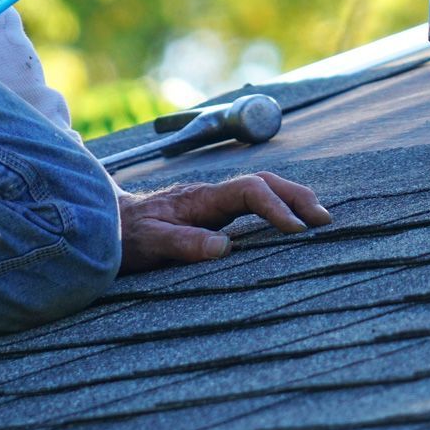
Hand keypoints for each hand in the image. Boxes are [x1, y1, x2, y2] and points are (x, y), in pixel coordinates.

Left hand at [115, 172, 330, 273]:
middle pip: (264, 182)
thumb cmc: (125, 236)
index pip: (249, 191)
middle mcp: (211, 195)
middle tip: (324, 220)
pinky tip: (292, 223)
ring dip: (292, 199)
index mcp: (200, 199)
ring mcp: (213, 202)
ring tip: (319, 219)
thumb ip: (184, 244)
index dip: (275, 207)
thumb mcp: (149, 244)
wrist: (105, 224)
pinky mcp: (213, 213)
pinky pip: (253, 203)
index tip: (295, 231)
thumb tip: (224, 247)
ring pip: (262, 189)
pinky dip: (278, 207)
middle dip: (297, 196)